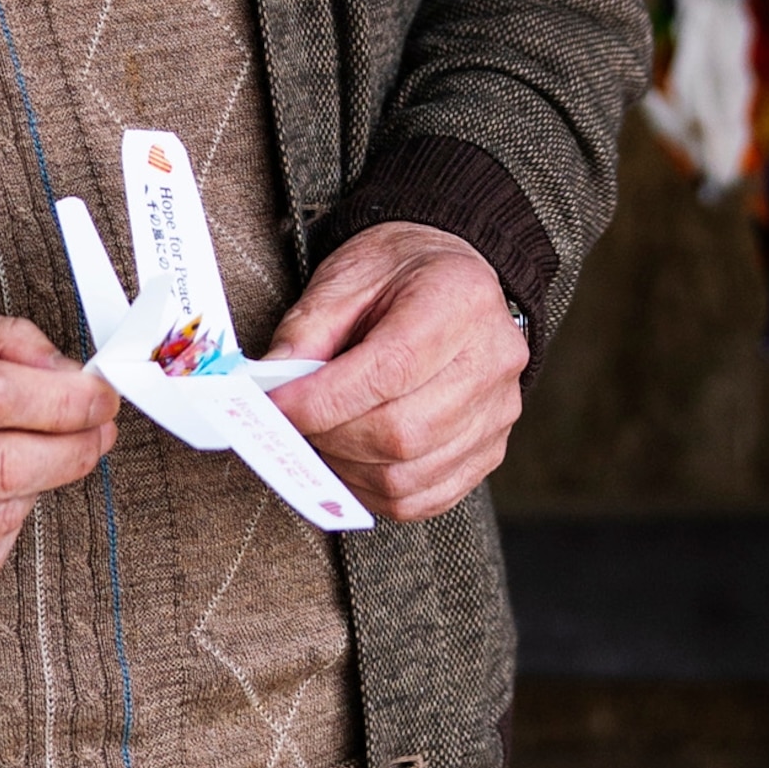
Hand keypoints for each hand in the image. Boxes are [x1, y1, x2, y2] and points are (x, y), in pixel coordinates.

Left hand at [265, 222, 526, 520]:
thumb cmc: (399, 270)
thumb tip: (271, 386)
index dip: (323, 400)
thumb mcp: (346, 277)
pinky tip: (350, 462)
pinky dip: (375, 490)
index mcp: (459, 300)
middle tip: (290, 423)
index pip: (389, 370)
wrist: (452, 276)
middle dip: (330, 437)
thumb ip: (307, 332)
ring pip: (410, 474)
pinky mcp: (490, 449)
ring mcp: (497, 412)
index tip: (276, 406)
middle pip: (402, 431)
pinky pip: (427, 496)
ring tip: (318, 438)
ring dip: (347, 469)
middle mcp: (491, 360)